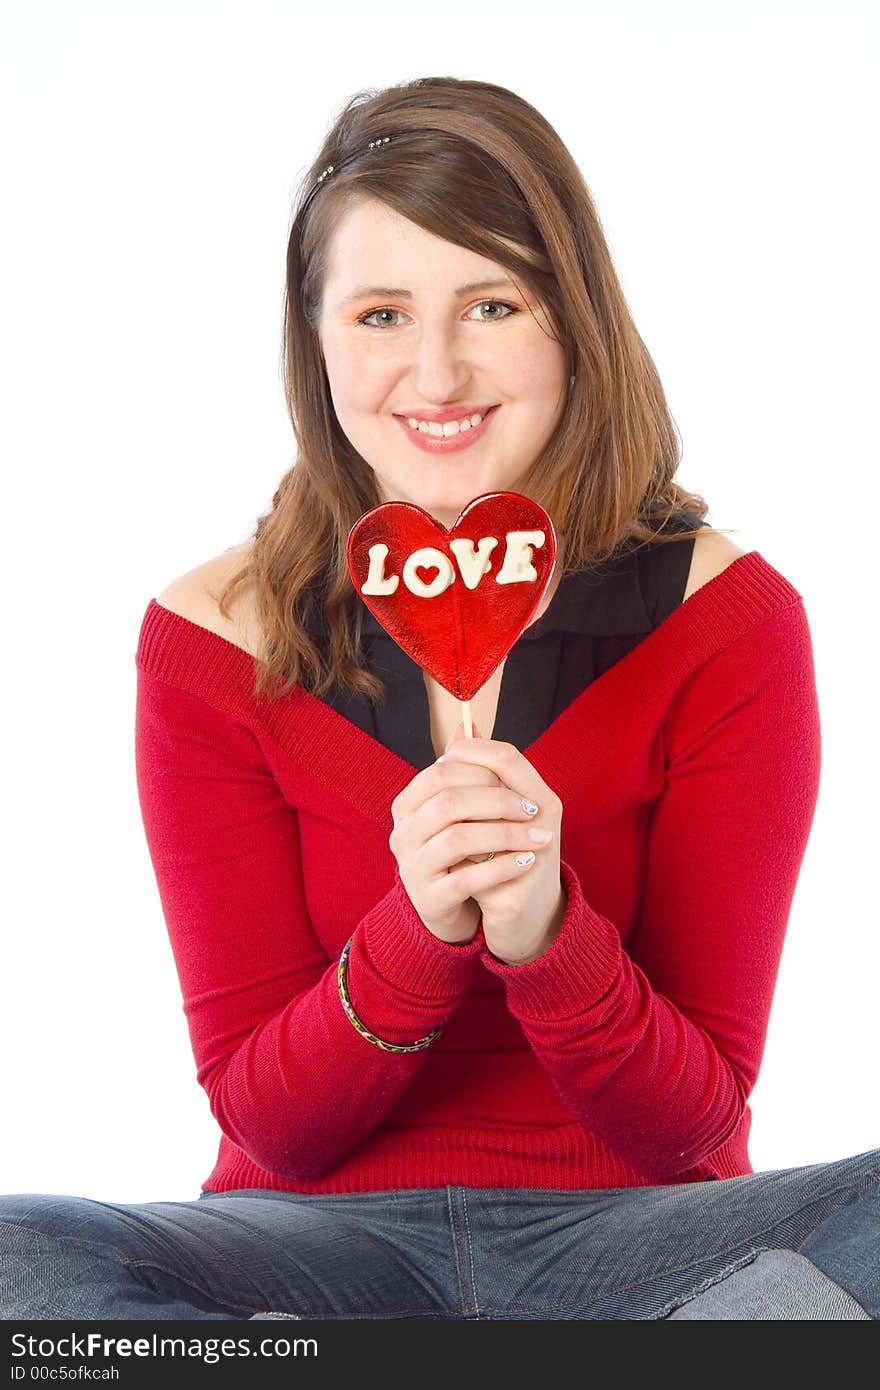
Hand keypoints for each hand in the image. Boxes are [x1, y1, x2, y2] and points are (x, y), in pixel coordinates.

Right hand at [388, 731, 556, 948]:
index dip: (484, 771)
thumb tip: (469, 723)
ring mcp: (412, 868)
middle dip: (499, 802)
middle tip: (534, 809)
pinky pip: (468, 878)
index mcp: (407, 805)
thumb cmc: (458, 850)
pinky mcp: (430, 899)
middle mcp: (402, 834)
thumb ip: (462, 770)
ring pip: (459, 838)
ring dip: (506, 835)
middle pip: (450, 802)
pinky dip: (503, 867)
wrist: (448, 905)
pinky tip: (527, 861)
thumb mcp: (459, 809)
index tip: (518, 781)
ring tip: (538, 837)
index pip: (442, 772)